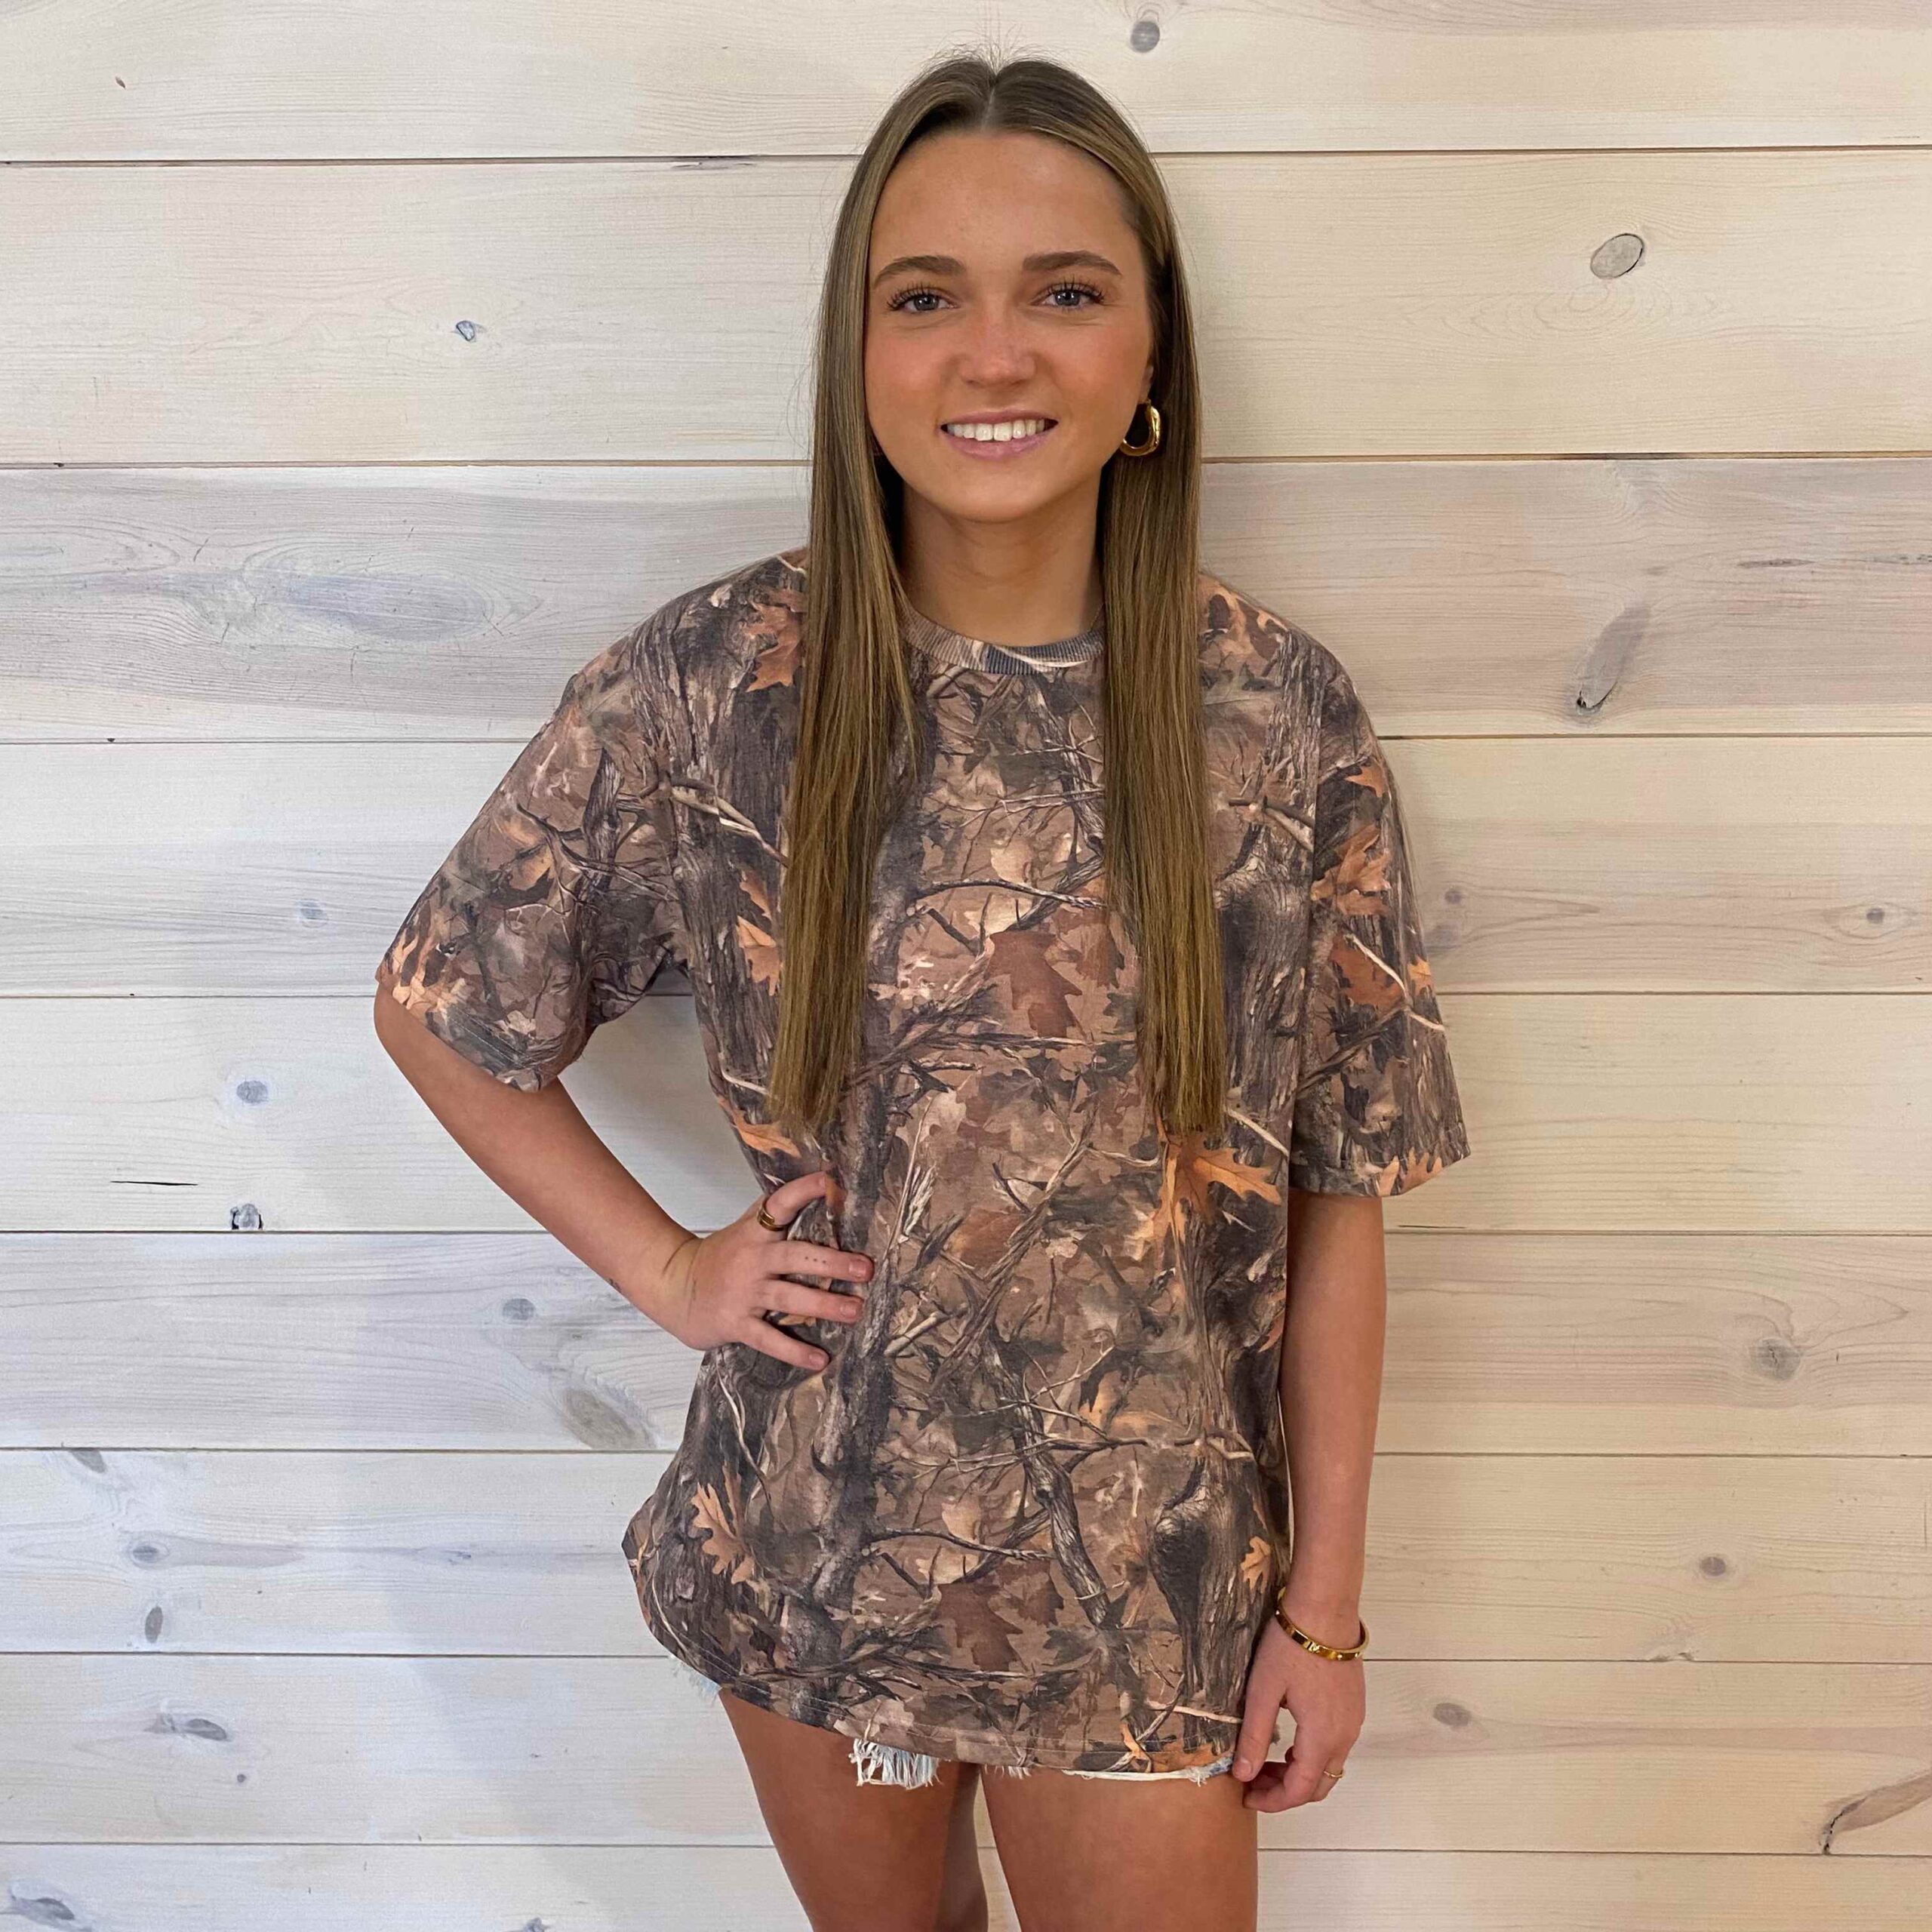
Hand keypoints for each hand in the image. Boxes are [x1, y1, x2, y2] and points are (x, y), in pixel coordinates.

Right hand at [655, 1168, 872, 1370]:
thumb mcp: (745, 1230)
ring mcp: (744, 1292)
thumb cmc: (720, 1258)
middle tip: (864, 1268)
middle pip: (795, 1256)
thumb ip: (776, 1214)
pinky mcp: (736, 1323)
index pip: (779, 1204)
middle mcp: (752, 1259)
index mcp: (755, 1232)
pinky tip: (820, 1358)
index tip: (829, 1180)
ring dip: (824, 1305)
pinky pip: (769, 1338)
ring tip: (855, 1311)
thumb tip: (821, 1185)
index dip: (803, 1191)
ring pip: (788, 1296)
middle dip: (831, 1262)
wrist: (673, 1286)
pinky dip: (794, 1350)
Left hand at [1229, 1607, 1364, 1811]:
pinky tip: (1289, 1739)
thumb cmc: (1290, 1647)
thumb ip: (1253, 1736)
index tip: (1247, 1796)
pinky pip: (1335, 1746)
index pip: (1300, 1790)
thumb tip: (1243, 1775)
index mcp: (1322, 1737)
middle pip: (1319, 1785)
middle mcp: (1345, 1736)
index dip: (1273, 1801)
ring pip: (1329, 1766)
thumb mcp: (1263, 1691)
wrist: (1324, 1609)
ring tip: (1266, 1761)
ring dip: (1299, 1772)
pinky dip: (1312, 1755)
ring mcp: (1353, 1721)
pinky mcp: (1354, 1706)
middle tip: (1254, 1780)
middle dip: (1286, 1791)